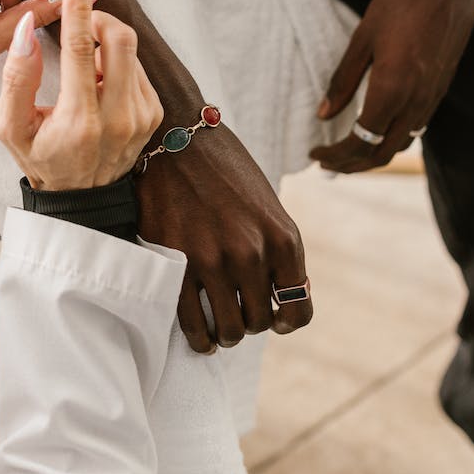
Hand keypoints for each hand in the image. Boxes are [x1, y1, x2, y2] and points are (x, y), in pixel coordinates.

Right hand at [0, 0, 162, 189]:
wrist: (80, 198)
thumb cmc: (40, 158)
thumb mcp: (10, 126)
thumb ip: (15, 76)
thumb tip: (28, 26)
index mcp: (80, 120)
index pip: (80, 48)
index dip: (78, 5)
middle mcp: (118, 118)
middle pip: (121, 39)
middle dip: (98, 18)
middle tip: (78, 21)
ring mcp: (141, 117)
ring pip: (131, 51)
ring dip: (105, 42)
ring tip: (82, 59)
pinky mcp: (153, 114)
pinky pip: (138, 68)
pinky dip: (117, 62)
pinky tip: (98, 80)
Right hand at [136, 108, 312, 352]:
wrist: (177, 136)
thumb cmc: (224, 166)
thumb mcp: (266, 203)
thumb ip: (275, 246)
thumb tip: (280, 293)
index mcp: (282, 237)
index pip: (298, 309)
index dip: (287, 322)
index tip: (275, 319)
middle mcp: (252, 252)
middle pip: (260, 322)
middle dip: (250, 322)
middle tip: (237, 313)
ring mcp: (213, 260)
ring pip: (229, 329)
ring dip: (226, 334)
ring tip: (218, 328)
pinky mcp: (175, 263)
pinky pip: (193, 323)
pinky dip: (199, 338)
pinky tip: (200, 336)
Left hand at [310, 0, 473, 171]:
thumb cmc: (402, 1)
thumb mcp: (363, 38)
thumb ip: (343, 80)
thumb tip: (323, 114)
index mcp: (393, 89)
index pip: (360, 141)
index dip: (335, 155)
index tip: (314, 154)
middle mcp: (417, 100)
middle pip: (382, 153)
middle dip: (351, 165)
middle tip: (326, 163)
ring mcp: (433, 96)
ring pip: (401, 144)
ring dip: (372, 155)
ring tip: (346, 153)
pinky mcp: (441, 88)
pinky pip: (416, 127)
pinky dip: (391, 138)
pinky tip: (375, 129)